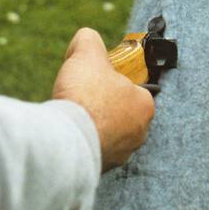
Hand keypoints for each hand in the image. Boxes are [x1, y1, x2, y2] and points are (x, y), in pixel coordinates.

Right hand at [52, 28, 154, 172]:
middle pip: (121, 112)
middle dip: (103, 103)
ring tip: (74, 114)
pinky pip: (92, 150)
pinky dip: (82, 141)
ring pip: (107, 133)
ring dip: (92, 124)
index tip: (98, 78)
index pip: (135, 88)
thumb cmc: (84, 96)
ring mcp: (119, 156)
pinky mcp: (100, 170)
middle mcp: (138, 135)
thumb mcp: (87, 52)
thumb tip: (85, 39)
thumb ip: (89, 40)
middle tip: (84, 95)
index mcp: (144, 106)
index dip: (114, 80)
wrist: (63, 140)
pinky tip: (69, 132)